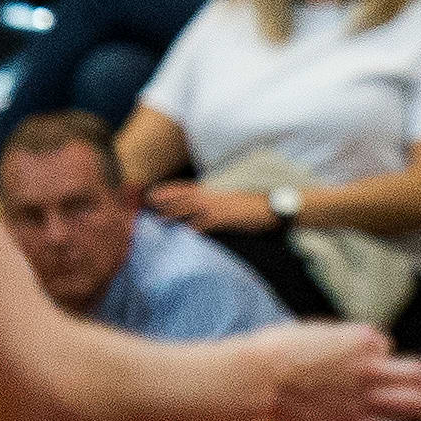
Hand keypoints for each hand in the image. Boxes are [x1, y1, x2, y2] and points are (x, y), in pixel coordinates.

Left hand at [148, 181, 276, 232]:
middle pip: (182, 196)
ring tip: (158, 219)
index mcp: (214, 190)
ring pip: (189, 208)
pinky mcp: (225, 218)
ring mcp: (217, 206)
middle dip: (164, 200)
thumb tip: (204, 212)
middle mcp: (212, 196)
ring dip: (173, 213)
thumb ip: (216, 202)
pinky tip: (185, 233)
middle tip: (147, 204)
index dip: (169, 190)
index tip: (153, 193)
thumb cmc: (254, 206)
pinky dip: (194, 228)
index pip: (186, 187)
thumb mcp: (232, 200)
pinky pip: (205, 223)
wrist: (273, 206)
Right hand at [253, 322, 420, 420]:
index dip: (380, 352)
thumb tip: (365, 349)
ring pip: (411, 404)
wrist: (256, 379)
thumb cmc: (277, 352)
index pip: (386, 346)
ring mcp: (363, 399)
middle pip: (419, 376)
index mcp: (364, 341)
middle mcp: (371, 370)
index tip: (376, 357)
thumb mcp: (318, 333)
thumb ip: (345, 342)